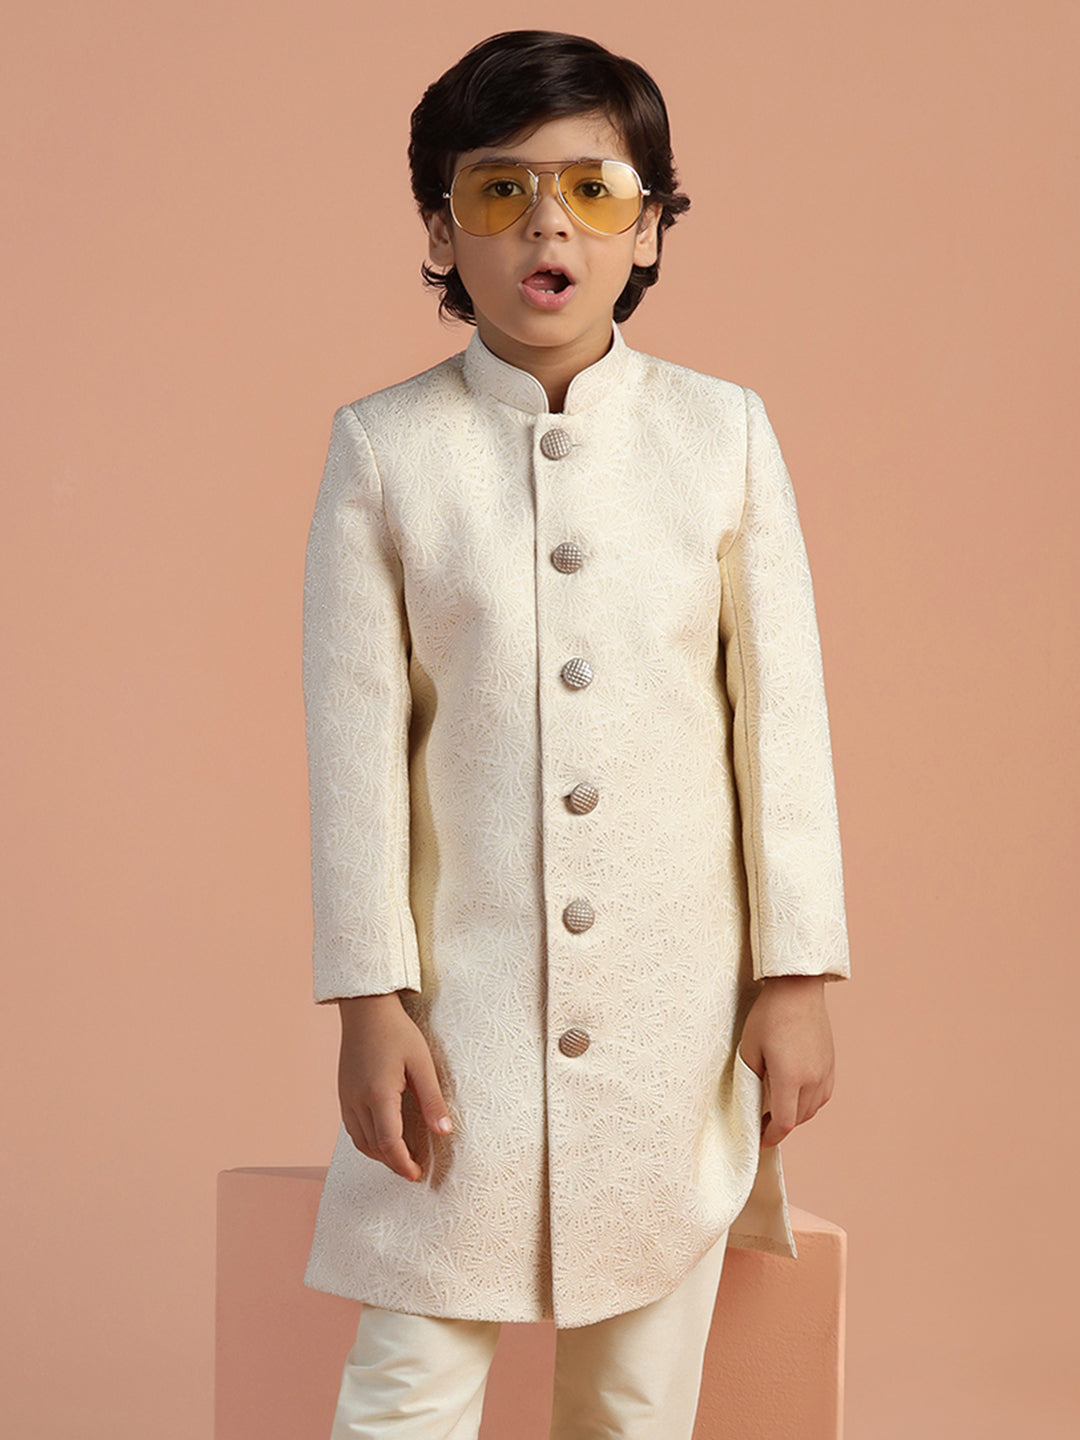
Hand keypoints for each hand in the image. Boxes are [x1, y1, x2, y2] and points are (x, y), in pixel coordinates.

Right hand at [336, 993, 453, 1180]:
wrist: (366, 1009)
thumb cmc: (397, 1032)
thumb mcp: (422, 1063)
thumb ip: (432, 1100)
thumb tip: (445, 1132)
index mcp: (379, 1095)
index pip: (389, 1143)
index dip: (403, 1164)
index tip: (418, 1175)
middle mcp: (358, 1101)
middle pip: (373, 1147)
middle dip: (393, 1163)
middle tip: (413, 1170)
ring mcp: (346, 1097)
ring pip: (360, 1141)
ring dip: (379, 1155)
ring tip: (400, 1157)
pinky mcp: (343, 1092)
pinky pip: (352, 1128)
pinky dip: (368, 1140)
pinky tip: (383, 1136)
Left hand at [738, 975, 834, 1147]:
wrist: (798, 989)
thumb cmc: (769, 1015)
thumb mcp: (750, 1048)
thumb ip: (751, 1080)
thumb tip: (752, 1102)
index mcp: (790, 1077)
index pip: (784, 1123)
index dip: (770, 1137)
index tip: (758, 1141)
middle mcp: (813, 1079)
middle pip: (798, 1119)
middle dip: (779, 1126)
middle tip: (761, 1124)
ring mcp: (825, 1072)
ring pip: (811, 1110)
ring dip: (794, 1115)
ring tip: (775, 1110)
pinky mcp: (831, 1065)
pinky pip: (821, 1096)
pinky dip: (807, 1103)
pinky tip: (794, 1095)